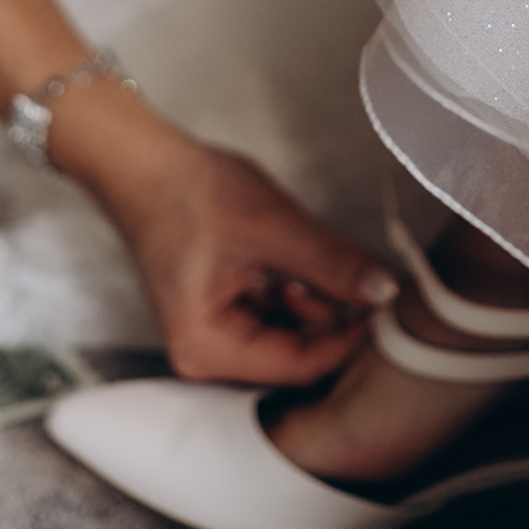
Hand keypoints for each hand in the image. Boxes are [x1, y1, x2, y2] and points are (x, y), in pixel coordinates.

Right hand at [88, 114, 397, 385]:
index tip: (383, 305)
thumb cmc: (188, 192)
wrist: (142, 161)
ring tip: (299, 253)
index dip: (347, 338)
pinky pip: (273, 314)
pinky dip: (292, 288)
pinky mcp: (221, 310)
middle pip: (294, 355)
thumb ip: (332, 262)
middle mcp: (205, 355)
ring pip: (288, 333)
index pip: (299, 366)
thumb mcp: (271, 226)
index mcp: (207, 349)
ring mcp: (212, 333)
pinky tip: (288, 256)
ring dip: (309, 297)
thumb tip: (386, 291)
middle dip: (324, 313)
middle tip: (345, 269)